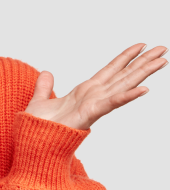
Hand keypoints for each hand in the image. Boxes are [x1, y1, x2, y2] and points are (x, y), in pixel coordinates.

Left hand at [24, 43, 167, 130]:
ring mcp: (94, 105)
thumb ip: (44, 87)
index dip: (125, 57)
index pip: (110, 70)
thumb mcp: (40, 100)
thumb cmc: (38, 128)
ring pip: (123, 85)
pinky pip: (111, 103)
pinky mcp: (90, 114)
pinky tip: (144, 89)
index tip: (141, 45)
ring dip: (143, 73)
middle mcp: (94, 96)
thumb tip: (46, 73)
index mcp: (85, 91)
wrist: (32, 143)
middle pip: (124, 75)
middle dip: (143, 62)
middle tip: (162, 48)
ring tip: (161, 61)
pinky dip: (127, 96)